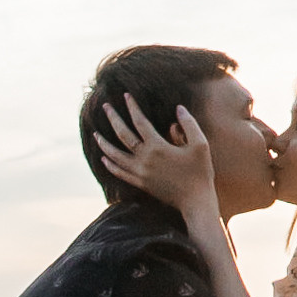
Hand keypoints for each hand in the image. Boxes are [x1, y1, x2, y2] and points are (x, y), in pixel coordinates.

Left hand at [94, 94, 216, 214]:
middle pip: (123, 135)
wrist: (195, 200)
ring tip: (95, 134)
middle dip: (113, 119)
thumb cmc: (200, 171)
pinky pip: (120, 173)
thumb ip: (189, 124)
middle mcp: (145, 159)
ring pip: (115, 155)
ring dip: (104, 143)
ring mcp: (140, 173)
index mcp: (158, 147)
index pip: (140, 122)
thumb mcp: (201, 144)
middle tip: (105, 106)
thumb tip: (178, 108)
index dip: (133, 107)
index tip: (126, 95)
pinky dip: (110, 164)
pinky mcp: (140, 183)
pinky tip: (104, 158)